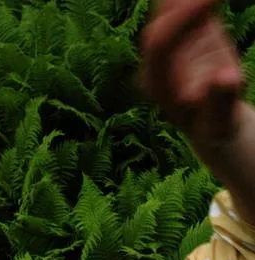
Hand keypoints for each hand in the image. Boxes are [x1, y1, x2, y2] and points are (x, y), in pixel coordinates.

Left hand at [140, 0, 245, 144]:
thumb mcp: (221, 119)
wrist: (215, 123)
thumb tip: (226, 78)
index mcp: (157, 85)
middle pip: (161, 23)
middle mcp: (154, 64)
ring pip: (167, 11)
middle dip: (184, 3)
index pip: (160, 45)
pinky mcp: (182, 34)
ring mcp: (166, 48)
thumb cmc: (216, 125)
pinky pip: (181, 7)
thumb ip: (220, 100)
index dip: (182, 20)